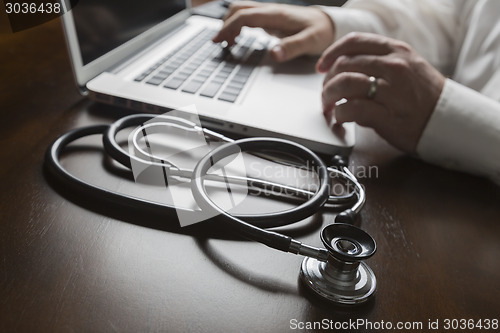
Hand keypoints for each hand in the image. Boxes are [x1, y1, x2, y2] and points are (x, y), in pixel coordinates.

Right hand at [212, 1, 334, 61]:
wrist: (330, 24)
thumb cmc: (321, 32)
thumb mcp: (311, 41)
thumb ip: (292, 47)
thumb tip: (274, 54)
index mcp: (276, 15)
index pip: (245, 16)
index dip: (229, 27)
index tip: (219, 40)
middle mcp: (271, 11)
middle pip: (239, 9)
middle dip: (224, 24)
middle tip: (217, 42)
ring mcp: (270, 14)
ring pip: (242, 11)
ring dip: (229, 23)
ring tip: (225, 42)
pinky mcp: (271, 19)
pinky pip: (248, 17)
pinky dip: (237, 26)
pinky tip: (236, 39)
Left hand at [318, 33, 444, 152]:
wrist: (448, 121)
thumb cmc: (424, 97)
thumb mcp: (407, 66)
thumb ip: (380, 61)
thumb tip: (345, 65)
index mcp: (396, 51)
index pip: (354, 42)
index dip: (331, 53)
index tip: (322, 66)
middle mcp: (393, 67)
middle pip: (343, 65)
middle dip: (327, 81)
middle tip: (325, 93)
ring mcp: (391, 91)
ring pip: (344, 84)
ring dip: (328, 96)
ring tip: (328, 106)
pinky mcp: (386, 115)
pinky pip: (351, 109)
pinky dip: (339, 114)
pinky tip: (340, 118)